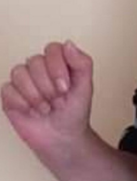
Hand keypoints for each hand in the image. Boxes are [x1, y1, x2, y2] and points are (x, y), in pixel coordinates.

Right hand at [2, 41, 95, 159]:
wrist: (62, 137)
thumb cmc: (74, 111)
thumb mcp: (85, 86)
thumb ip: (82, 63)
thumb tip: (68, 44)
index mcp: (58, 62)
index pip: (52, 48)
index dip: (57, 68)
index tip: (65, 87)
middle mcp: (38, 68)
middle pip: (34, 61)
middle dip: (48, 87)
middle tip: (57, 101)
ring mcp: (22, 80)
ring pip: (19, 73)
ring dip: (35, 95)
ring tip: (46, 108)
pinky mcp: (9, 94)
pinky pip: (7, 89)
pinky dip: (22, 103)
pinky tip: (31, 111)